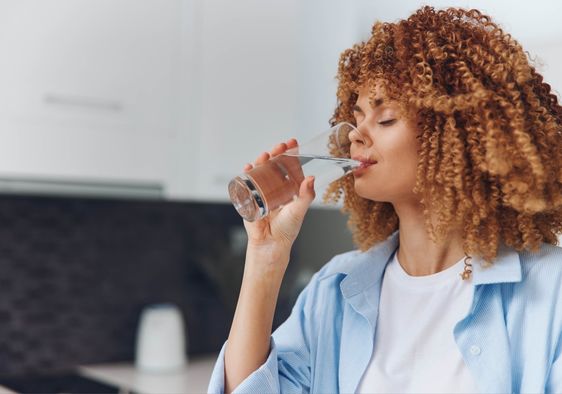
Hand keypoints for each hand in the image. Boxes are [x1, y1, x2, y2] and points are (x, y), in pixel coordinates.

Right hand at [242, 138, 315, 255]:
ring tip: (265, 156)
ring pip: (261, 171)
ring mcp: (261, 191)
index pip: (289, 166)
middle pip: (274, 165)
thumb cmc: (287, 229)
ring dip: (261, 161)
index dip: (291, 154)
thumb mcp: (299, 210)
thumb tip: (311, 178)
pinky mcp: (250, 197)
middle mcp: (275, 187)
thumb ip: (306, 195)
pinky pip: (247, 182)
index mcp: (289, 188)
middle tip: (279, 147)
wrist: (270, 243)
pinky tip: (248, 168)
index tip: (293, 143)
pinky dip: (246, 174)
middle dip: (276, 154)